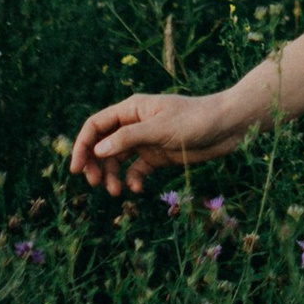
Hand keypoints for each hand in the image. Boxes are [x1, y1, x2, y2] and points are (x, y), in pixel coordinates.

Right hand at [70, 82, 257, 193]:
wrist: (227, 127)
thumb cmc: (195, 120)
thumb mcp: (159, 129)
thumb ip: (128, 139)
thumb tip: (98, 150)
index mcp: (131, 110)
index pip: (96, 125)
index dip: (82, 145)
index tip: (76, 168)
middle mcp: (135, 124)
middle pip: (103, 144)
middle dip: (95, 164)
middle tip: (94, 184)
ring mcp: (146, 140)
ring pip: (118, 159)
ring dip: (113, 175)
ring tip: (116, 193)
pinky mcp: (158, 155)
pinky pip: (137, 169)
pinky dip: (132, 179)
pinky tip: (136, 189)